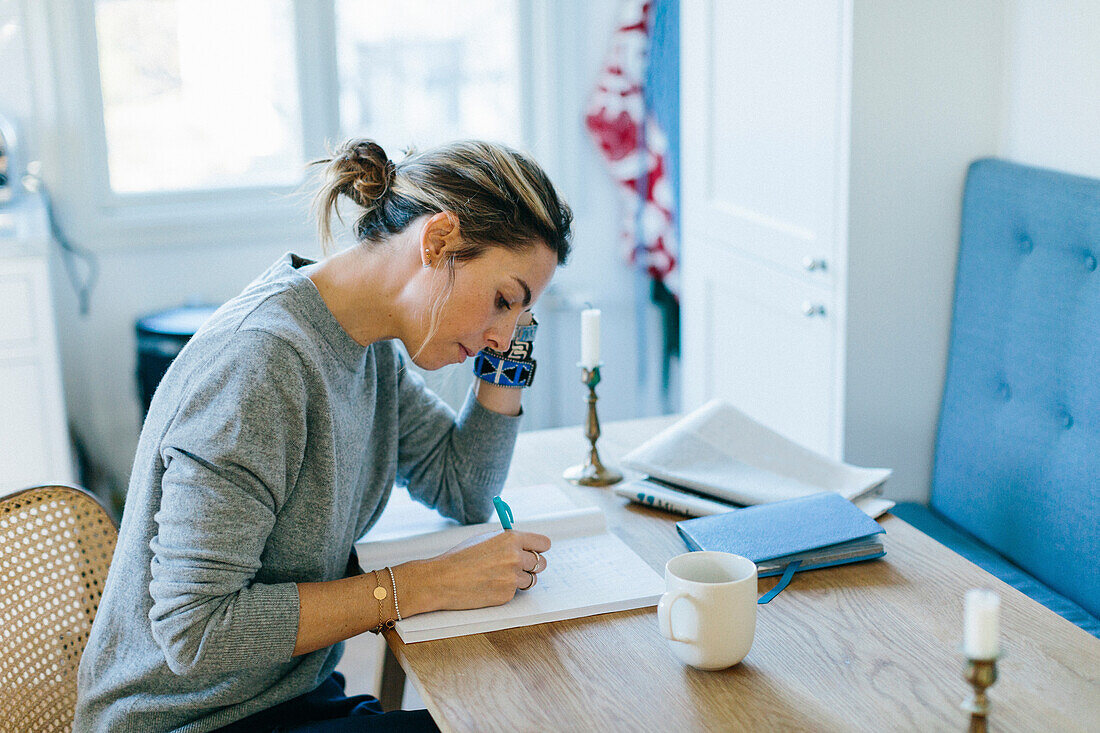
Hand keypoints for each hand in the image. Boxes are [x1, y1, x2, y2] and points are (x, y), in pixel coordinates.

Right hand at [428, 530, 550, 609]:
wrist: (442, 579)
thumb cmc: (460, 558)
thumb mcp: (485, 539)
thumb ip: (507, 541)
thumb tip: (523, 544)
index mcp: (511, 539)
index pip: (543, 543)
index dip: (540, 548)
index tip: (537, 551)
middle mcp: (515, 557)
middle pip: (541, 563)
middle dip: (532, 565)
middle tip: (520, 566)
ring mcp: (512, 578)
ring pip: (530, 579)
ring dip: (520, 579)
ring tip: (499, 576)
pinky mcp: (506, 595)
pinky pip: (515, 592)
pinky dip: (506, 590)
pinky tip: (489, 585)